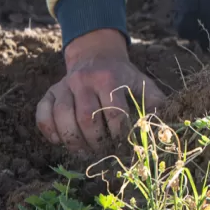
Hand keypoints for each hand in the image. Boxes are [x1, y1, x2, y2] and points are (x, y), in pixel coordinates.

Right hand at [36, 29, 166, 154]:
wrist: (97, 56)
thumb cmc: (123, 76)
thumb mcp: (142, 83)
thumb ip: (154, 102)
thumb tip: (166, 127)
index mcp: (110, 78)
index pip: (113, 112)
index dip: (118, 133)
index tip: (122, 145)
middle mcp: (84, 80)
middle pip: (86, 117)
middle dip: (95, 141)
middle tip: (102, 152)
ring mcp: (64, 85)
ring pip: (62, 117)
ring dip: (73, 140)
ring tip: (84, 153)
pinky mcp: (50, 92)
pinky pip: (43, 114)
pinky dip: (48, 131)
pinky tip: (60, 142)